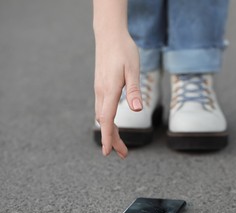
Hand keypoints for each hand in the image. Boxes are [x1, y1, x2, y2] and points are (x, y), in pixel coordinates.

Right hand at [94, 31, 141, 158]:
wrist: (109, 35)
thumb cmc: (124, 51)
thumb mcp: (133, 69)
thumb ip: (134, 90)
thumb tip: (136, 110)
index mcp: (110, 90)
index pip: (106, 119)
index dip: (107, 137)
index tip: (107, 153)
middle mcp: (101, 92)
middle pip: (104, 122)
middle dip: (113, 140)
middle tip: (124, 155)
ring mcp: (100, 90)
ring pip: (102, 117)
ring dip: (110, 132)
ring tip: (120, 144)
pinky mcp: (101, 87)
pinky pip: (102, 109)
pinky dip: (108, 121)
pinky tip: (113, 124)